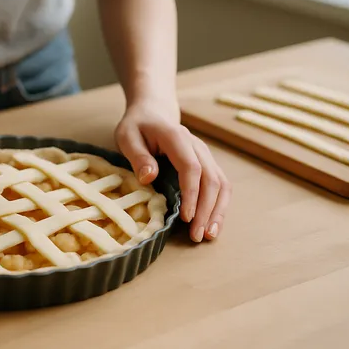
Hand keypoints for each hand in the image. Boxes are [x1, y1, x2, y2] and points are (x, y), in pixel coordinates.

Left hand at [114, 97, 231, 241]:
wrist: (153, 113)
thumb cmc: (138, 127)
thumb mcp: (128, 137)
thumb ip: (138, 156)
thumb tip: (149, 177)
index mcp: (177, 137)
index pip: (191, 167)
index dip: (191, 194)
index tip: (186, 217)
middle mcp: (197, 146)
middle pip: (211, 179)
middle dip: (206, 209)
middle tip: (197, 235)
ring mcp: (205, 155)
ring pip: (221, 184)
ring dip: (217, 211)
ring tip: (209, 235)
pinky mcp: (207, 163)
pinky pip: (220, 185)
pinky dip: (219, 205)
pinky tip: (212, 223)